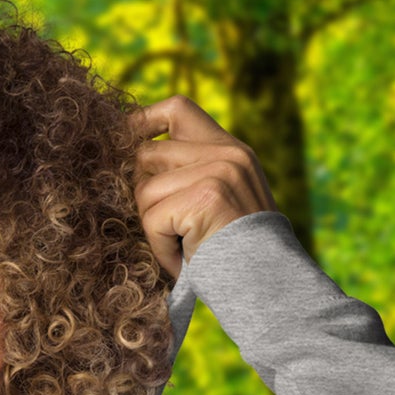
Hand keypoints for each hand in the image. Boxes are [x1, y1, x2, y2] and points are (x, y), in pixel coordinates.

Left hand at [130, 97, 277, 279]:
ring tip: (183, 250)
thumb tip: (135, 166)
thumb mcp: (222, 204)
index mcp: (231, 149)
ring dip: (155, 231)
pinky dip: (161, 249)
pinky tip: (185, 261)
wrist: (269, 284)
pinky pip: (153, 220)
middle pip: (148, 155)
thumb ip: (192, 176)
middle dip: (145, 197)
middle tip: (167, 229)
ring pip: (145, 192)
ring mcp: (217, 171)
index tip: (125, 143)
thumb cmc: (239, 257)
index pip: (178, 109)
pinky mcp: (204, 197)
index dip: (143, 122)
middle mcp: (226, 153)